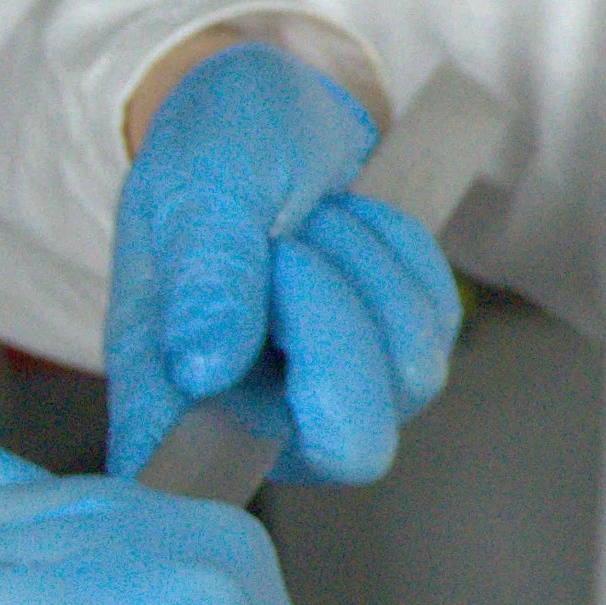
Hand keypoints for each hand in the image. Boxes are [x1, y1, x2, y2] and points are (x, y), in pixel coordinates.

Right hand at [105, 40, 458, 483]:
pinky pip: (437, 323)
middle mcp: (253, 419)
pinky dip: (399, 258)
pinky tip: (346, 231)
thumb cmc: (219, 153)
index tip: (253, 359)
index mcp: (168, 395)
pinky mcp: (398, 358)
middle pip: (350, 442)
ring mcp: (334, 397)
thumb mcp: (197, 185)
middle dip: (337, 323)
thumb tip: (203, 371)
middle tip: (290, 246)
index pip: (199, 488)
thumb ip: (203, 273)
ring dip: (367, 271)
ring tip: (311, 227)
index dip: (238, 465)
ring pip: (409, 373)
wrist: (278, 116)